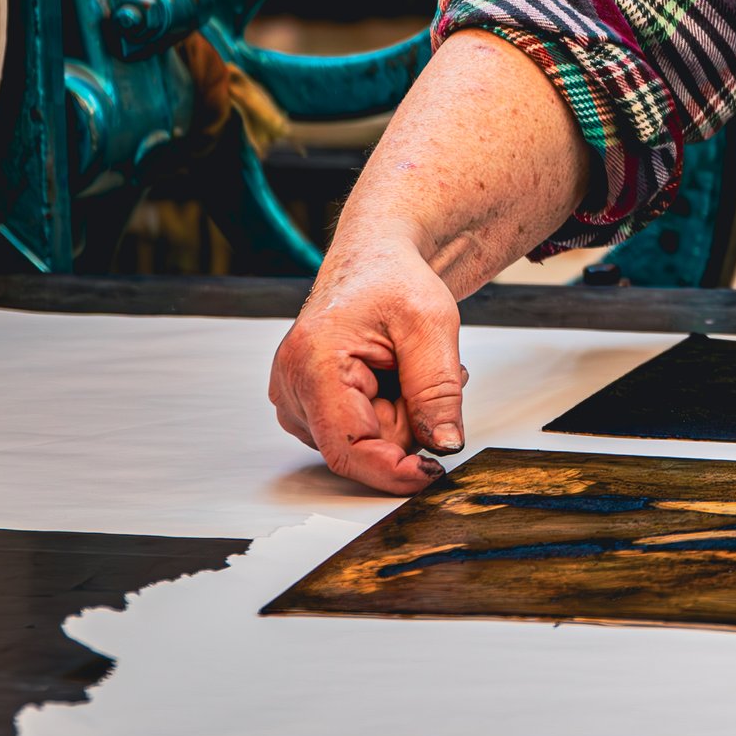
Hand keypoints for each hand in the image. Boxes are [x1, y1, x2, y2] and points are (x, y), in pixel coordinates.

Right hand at [268, 235, 467, 493]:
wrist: (375, 262)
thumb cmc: (394, 280)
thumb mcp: (432, 325)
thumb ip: (438, 390)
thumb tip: (444, 445)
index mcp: (313, 362)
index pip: (348, 448)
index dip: (393, 470)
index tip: (432, 473)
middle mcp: (291, 385)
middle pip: (362, 447)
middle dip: (406, 422)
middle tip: (421, 371)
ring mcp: (294, 399)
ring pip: (363, 443)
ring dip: (398, 415)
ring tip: (403, 367)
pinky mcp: (307, 406)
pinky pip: (357, 433)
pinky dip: (385, 412)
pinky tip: (388, 377)